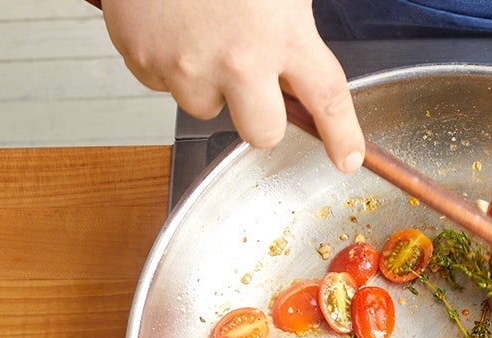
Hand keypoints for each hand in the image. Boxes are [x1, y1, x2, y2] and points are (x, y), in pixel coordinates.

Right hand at [99, 0, 364, 170]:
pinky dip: (169, 62)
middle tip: (254, 83)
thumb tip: (308, 71)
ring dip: (209, 83)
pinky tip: (173, 25)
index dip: (343, 135)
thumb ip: (295, 28)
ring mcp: (187, 64)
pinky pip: (163, 83)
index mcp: (283, 34)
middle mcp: (238, 59)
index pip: (327, 100)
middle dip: (262, 117)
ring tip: (202, 32)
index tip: (347, 158)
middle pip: (263, 133)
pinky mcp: (145, 60)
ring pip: (207, 108)